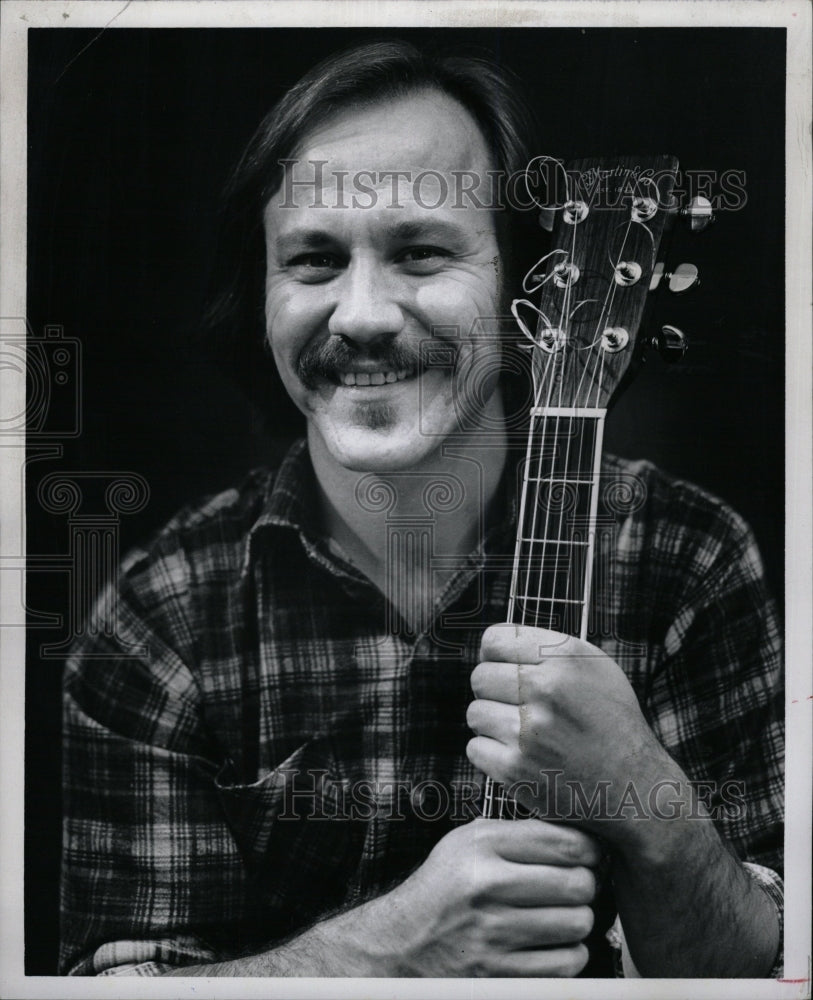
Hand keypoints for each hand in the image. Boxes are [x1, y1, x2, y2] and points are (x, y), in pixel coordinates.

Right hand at [373, 818, 600, 976]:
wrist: (400, 943)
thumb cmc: (443, 888)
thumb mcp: (467, 842)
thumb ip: (516, 833)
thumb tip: (579, 834)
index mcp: (482, 845)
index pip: (565, 842)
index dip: (590, 850)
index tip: (589, 855)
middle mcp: (487, 885)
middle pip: (578, 883)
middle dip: (586, 885)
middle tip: (577, 886)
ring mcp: (493, 933)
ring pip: (577, 924)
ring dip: (578, 921)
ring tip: (563, 915)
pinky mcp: (499, 974)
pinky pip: (565, 964)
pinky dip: (569, 955)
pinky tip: (553, 944)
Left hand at [466, 624, 680, 849]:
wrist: (636, 786)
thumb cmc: (612, 723)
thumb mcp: (594, 668)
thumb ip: (547, 649)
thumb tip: (495, 645)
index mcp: (564, 657)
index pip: (493, 640)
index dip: (495, 656)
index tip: (506, 669)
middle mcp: (545, 689)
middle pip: (479, 677)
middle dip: (494, 692)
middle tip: (518, 707)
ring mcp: (528, 730)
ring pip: (475, 712)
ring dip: (492, 724)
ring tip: (521, 733)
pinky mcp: (516, 769)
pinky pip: (475, 748)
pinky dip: (492, 755)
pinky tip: (520, 756)